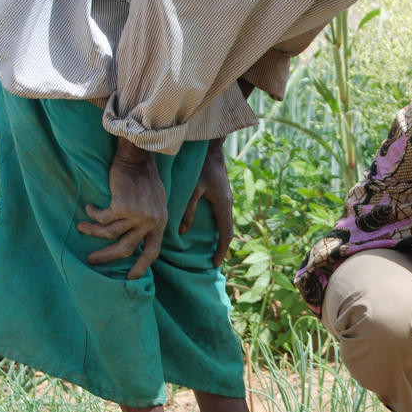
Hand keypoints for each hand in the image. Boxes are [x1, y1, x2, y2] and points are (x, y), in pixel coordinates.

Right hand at [77, 138, 166, 279]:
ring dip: (93, 232)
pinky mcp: (123, 206)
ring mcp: (138, 215)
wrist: (138, 158)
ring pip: (109, 234)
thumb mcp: (155, 202)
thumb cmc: (144, 177)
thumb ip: (150, 220)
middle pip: (127, 248)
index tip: (131, 278)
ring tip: (81, 227)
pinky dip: (93, 215)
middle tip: (92, 260)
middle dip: (107, 256)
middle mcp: (151, 221)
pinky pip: (102, 218)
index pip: (152, 251)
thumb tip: (138, 238)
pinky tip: (89, 209)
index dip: (141, 266)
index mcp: (160, 222)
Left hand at [181, 138, 233, 266]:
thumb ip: (188, 210)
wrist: (211, 149)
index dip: (221, 250)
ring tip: (211, 250)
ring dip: (220, 237)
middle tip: (213, 262)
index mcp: (223, 204)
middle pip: (228, 231)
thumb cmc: (200, 167)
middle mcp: (228, 204)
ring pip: (226, 224)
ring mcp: (227, 199)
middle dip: (222, 247)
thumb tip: (183, 232)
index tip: (215, 263)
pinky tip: (208, 231)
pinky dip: (218, 228)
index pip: (226, 233)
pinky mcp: (223, 195)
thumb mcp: (192, 189)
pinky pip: (222, 216)